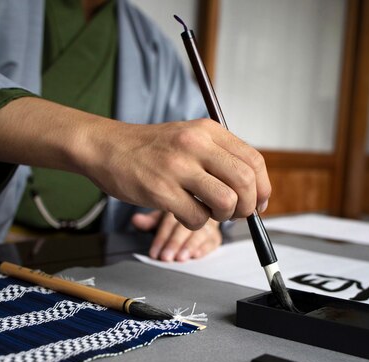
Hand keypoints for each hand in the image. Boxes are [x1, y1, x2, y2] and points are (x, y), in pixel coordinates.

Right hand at [0, 99, 270, 228]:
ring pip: (226, 201)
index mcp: (208, 131)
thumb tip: (253, 190)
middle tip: (237, 214)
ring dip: (223, 216)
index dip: (263, 187)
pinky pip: (196, 218)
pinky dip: (196, 223)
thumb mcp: (190, 138)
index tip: (258, 202)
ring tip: (209, 212)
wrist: (106, 147)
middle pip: (246, 182)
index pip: (254, 161)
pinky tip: (184, 212)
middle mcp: (196, 145)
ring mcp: (177, 167)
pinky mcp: (160, 190)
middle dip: (248, 206)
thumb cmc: (151, 149)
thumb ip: (220, 157)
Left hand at [131, 210, 221, 261]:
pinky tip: (197, 255)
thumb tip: (136, 220)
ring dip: (190, 246)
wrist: (201, 213)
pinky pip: (213, 240)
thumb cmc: (177, 218)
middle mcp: (196, 211)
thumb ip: (150, 221)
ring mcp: (208, 223)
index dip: (161, 238)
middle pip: (185, 227)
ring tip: (181, 258)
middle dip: (175, 243)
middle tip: (166, 257)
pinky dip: (205, 248)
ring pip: (201, 233)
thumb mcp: (161, 217)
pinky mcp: (216, 234)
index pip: (169, 221)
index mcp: (180, 204)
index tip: (154, 253)